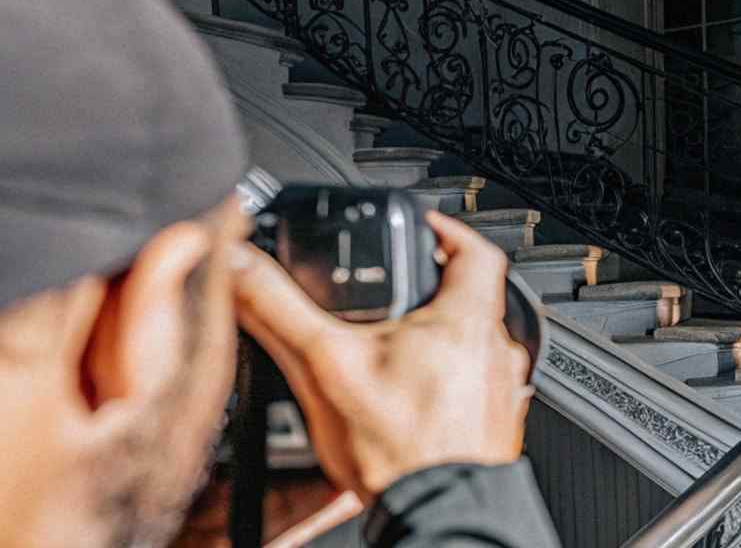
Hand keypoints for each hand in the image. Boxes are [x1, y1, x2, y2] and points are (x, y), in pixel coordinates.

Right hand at [232, 211, 533, 496]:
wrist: (434, 515)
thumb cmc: (399, 454)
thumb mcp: (323, 367)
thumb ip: (277, 310)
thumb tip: (240, 268)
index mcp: (466, 320)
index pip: (475, 248)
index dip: (444, 229)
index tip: (419, 225)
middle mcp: (495, 351)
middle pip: (472, 294)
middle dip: (430, 286)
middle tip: (394, 284)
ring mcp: (499, 390)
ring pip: (473, 342)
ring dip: (438, 336)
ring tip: (393, 341)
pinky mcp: (494, 424)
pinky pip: (474, 384)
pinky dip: (446, 379)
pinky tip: (410, 394)